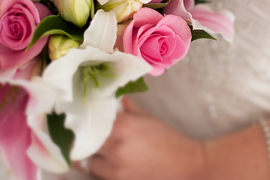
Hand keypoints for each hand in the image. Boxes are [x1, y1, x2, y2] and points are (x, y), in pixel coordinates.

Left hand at [84, 97, 207, 179]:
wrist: (186, 164)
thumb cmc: (168, 139)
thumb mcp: (147, 117)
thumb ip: (127, 107)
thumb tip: (112, 98)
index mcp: (123, 125)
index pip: (90, 121)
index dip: (85, 122)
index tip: (83, 121)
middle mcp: (116, 146)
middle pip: (84, 143)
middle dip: (86, 140)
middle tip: (89, 137)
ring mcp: (116, 168)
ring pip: (89, 162)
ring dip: (93, 157)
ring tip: (104, 153)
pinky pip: (99, 175)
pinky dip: (102, 170)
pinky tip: (111, 164)